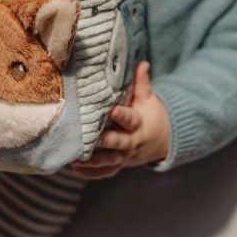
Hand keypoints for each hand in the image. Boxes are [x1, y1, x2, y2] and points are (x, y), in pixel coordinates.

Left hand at [71, 62, 170, 178]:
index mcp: (139, 124)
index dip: (122, 115)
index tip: (112, 110)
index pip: (130, 119)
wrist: (161, 141)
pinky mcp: (119, 165)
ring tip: (76, 159)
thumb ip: (141, 83)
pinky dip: (91, 174)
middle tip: (94, 139)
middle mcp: (132, 142)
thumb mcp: (148, 100)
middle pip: (120, 144)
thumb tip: (142, 62)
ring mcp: (125, 157)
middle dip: (107, 142)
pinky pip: (105, 172)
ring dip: (94, 162)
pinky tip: (76, 170)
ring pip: (110, 161)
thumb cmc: (150, 116)